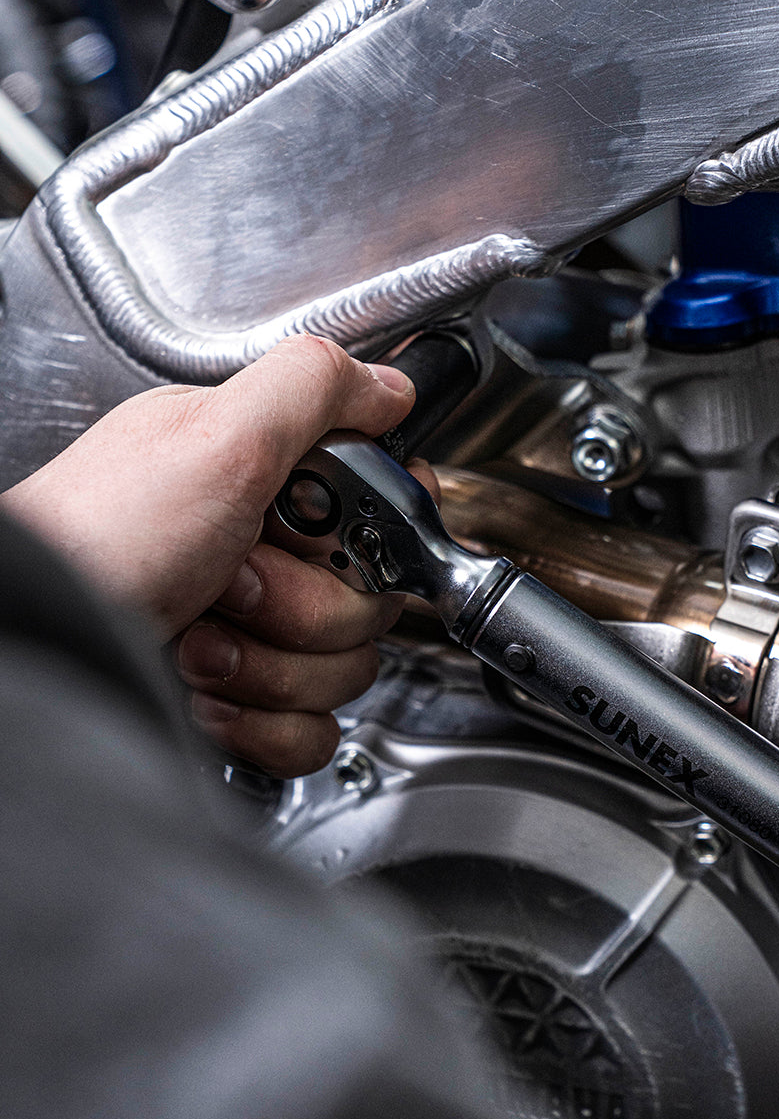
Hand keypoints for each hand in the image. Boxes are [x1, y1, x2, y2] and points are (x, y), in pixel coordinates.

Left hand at [3, 336, 428, 776]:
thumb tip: (391, 385)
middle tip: (228, 584)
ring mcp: (256, 633)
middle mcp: (265, 553)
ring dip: (272, 668)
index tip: (311, 537)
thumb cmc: (98, 544)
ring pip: (346, 671)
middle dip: (300, 607)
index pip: (382, 513)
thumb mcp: (214, 437)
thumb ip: (313, 389)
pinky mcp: (247, 702)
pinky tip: (207, 696)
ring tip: (199, 641)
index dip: (364, 537)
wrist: (47, 650)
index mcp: (265, 480)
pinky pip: (315, 733)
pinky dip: (264, 726)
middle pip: (370, 602)